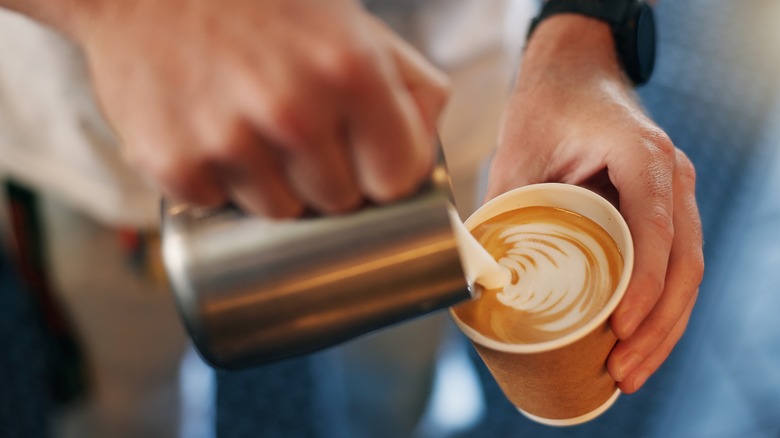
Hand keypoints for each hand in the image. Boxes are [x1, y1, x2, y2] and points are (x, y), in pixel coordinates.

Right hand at [58, 0, 448, 216]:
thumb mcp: (354, 26)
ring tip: (253, 129)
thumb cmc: (264, 7)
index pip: (396, 180)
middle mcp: (294, 110)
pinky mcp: (175, 164)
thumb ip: (412, 86)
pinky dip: (219, 182)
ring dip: (274, 184)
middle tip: (300, 132)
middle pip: (339, 202)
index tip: (367, 161)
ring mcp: (230, 140)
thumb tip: (426, 152)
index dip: (383, 174)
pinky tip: (211, 135)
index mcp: (352, 71)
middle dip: (328, 178)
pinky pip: (220, 205)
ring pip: (282, 212)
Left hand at [486, 15, 703, 393]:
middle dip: (657, 326)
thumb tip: (478, 281)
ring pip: (687, 271)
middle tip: (623, 371)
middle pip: (684, 262)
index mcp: (640, 154)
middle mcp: (670, 176)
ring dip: (664, 327)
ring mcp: (673, 194)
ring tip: (630, 373)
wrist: (575, 71)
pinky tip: (638, 342)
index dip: (644, 283)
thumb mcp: (517, 153)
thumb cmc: (547, 106)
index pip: (656, 226)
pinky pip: (675, 265)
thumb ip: (503, 210)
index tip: (620, 328)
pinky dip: (661, 307)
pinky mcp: (663, 211)